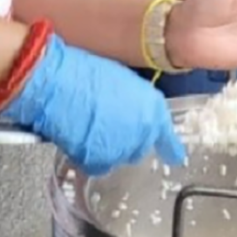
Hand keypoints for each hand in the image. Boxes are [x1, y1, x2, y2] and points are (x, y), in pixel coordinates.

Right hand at [0, 35, 185, 174]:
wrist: (60, 83)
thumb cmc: (87, 72)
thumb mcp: (122, 81)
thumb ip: (135, 103)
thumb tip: (130, 111)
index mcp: (152, 109)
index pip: (167, 137)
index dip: (170, 148)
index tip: (175, 157)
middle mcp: (143, 133)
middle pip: (140, 148)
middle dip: (128, 140)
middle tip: (109, 127)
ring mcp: (121, 149)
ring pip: (118, 157)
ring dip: (107, 148)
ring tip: (89, 128)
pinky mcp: (98, 161)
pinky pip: (97, 164)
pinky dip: (89, 156)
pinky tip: (79, 139)